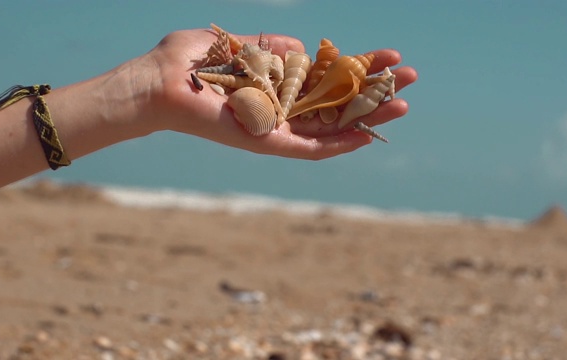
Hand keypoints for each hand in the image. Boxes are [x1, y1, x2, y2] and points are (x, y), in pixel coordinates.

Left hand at [136, 29, 417, 159]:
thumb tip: (302, 47)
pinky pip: (308, 149)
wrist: (157, 82)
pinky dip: (337, 145)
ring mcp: (276, 127)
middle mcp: (281, 108)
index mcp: (275, 84)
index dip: (358, 68)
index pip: (327, 78)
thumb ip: (268, 46)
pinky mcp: (266, 142)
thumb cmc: (187, 62)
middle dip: (374, 92)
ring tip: (403, 105)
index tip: (388, 56)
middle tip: (410, 78)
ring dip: (367, 119)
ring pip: (331, 128)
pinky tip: (366, 136)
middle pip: (338, 104)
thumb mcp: (235, 45)